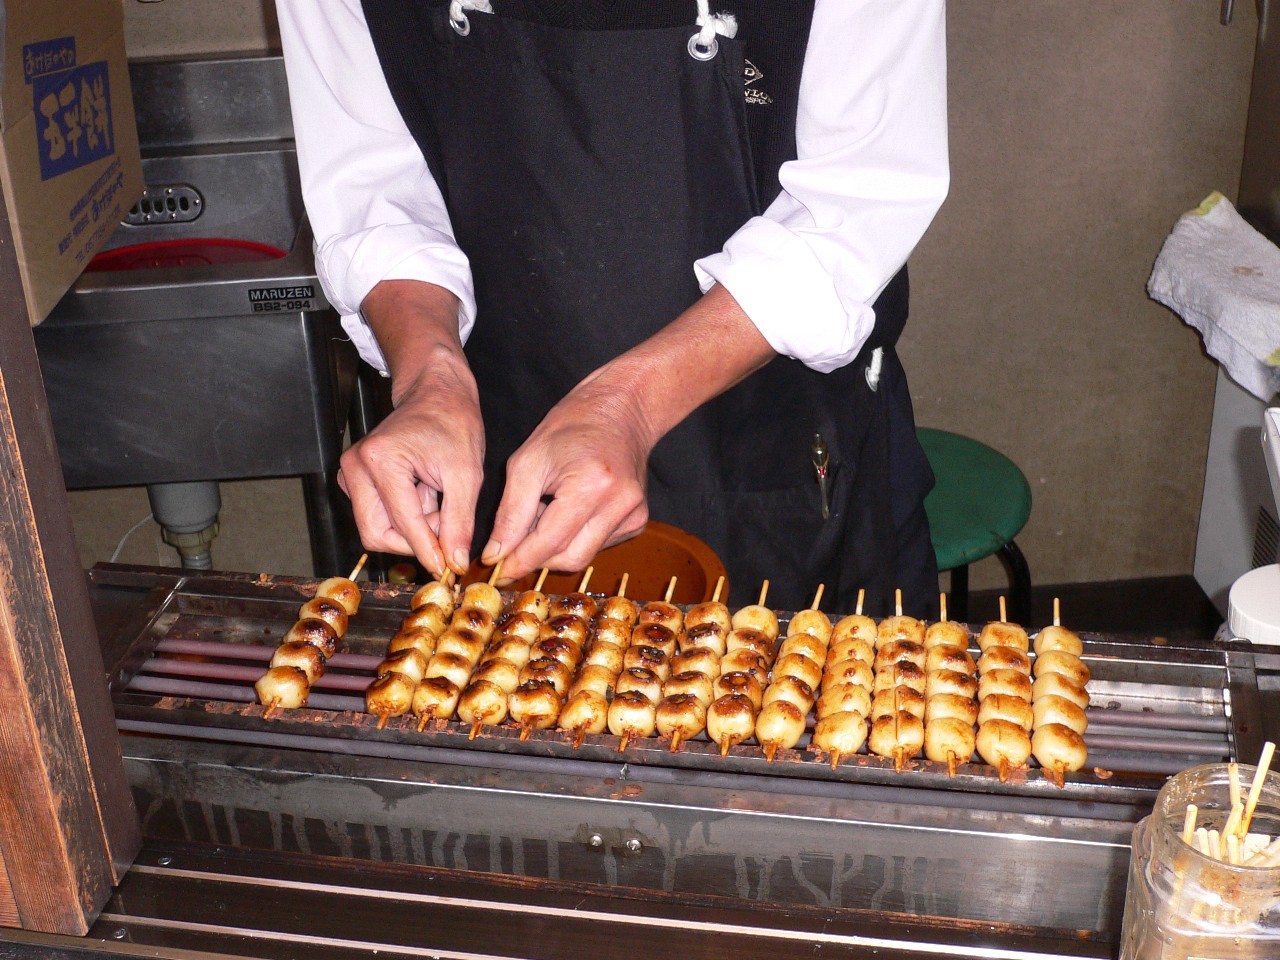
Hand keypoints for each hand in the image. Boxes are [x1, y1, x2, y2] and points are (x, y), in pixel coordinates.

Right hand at [339, 281, 482, 576]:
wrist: (437, 394)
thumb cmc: (453, 423)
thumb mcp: (467, 474)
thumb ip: (459, 521)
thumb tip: (452, 562)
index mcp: (381, 460)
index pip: (402, 525)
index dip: (427, 551)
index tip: (447, 569)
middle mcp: (356, 467)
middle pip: (378, 535)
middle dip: (415, 539)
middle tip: (446, 521)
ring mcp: (351, 474)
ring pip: (377, 529)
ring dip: (412, 527)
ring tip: (436, 498)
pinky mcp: (354, 481)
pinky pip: (376, 517)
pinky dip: (403, 516)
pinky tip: (423, 493)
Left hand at [481, 370, 652, 580]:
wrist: (622, 410)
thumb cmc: (571, 427)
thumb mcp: (528, 462)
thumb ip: (511, 512)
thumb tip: (497, 555)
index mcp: (591, 487)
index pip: (549, 543)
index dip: (519, 562)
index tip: (497, 572)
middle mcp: (619, 506)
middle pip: (570, 558)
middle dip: (537, 558)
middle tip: (515, 543)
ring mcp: (634, 515)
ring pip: (584, 555)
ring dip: (555, 546)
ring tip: (546, 511)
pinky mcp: (638, 521)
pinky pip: (598, 544)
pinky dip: (576, 537)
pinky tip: (570, 509)